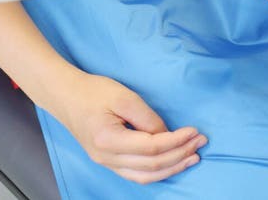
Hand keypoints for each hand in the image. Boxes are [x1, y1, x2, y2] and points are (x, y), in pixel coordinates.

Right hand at [60, 71, 206, 183]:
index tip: (195, 131)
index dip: (176, 141)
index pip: (151, 148)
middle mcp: (107, 158)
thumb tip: (167, 134)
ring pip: (145, 177)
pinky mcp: (108, 161)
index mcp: (109, 141)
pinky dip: (157, 172)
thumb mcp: (123, 96)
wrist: (66, 96)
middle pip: (151, 166)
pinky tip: (170, 164)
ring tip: (192, 157)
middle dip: (180, 155)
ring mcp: (106, 163)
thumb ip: (147, 117)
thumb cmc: (93, 91)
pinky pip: (136, 175)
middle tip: (200, 142)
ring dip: (172, 168)